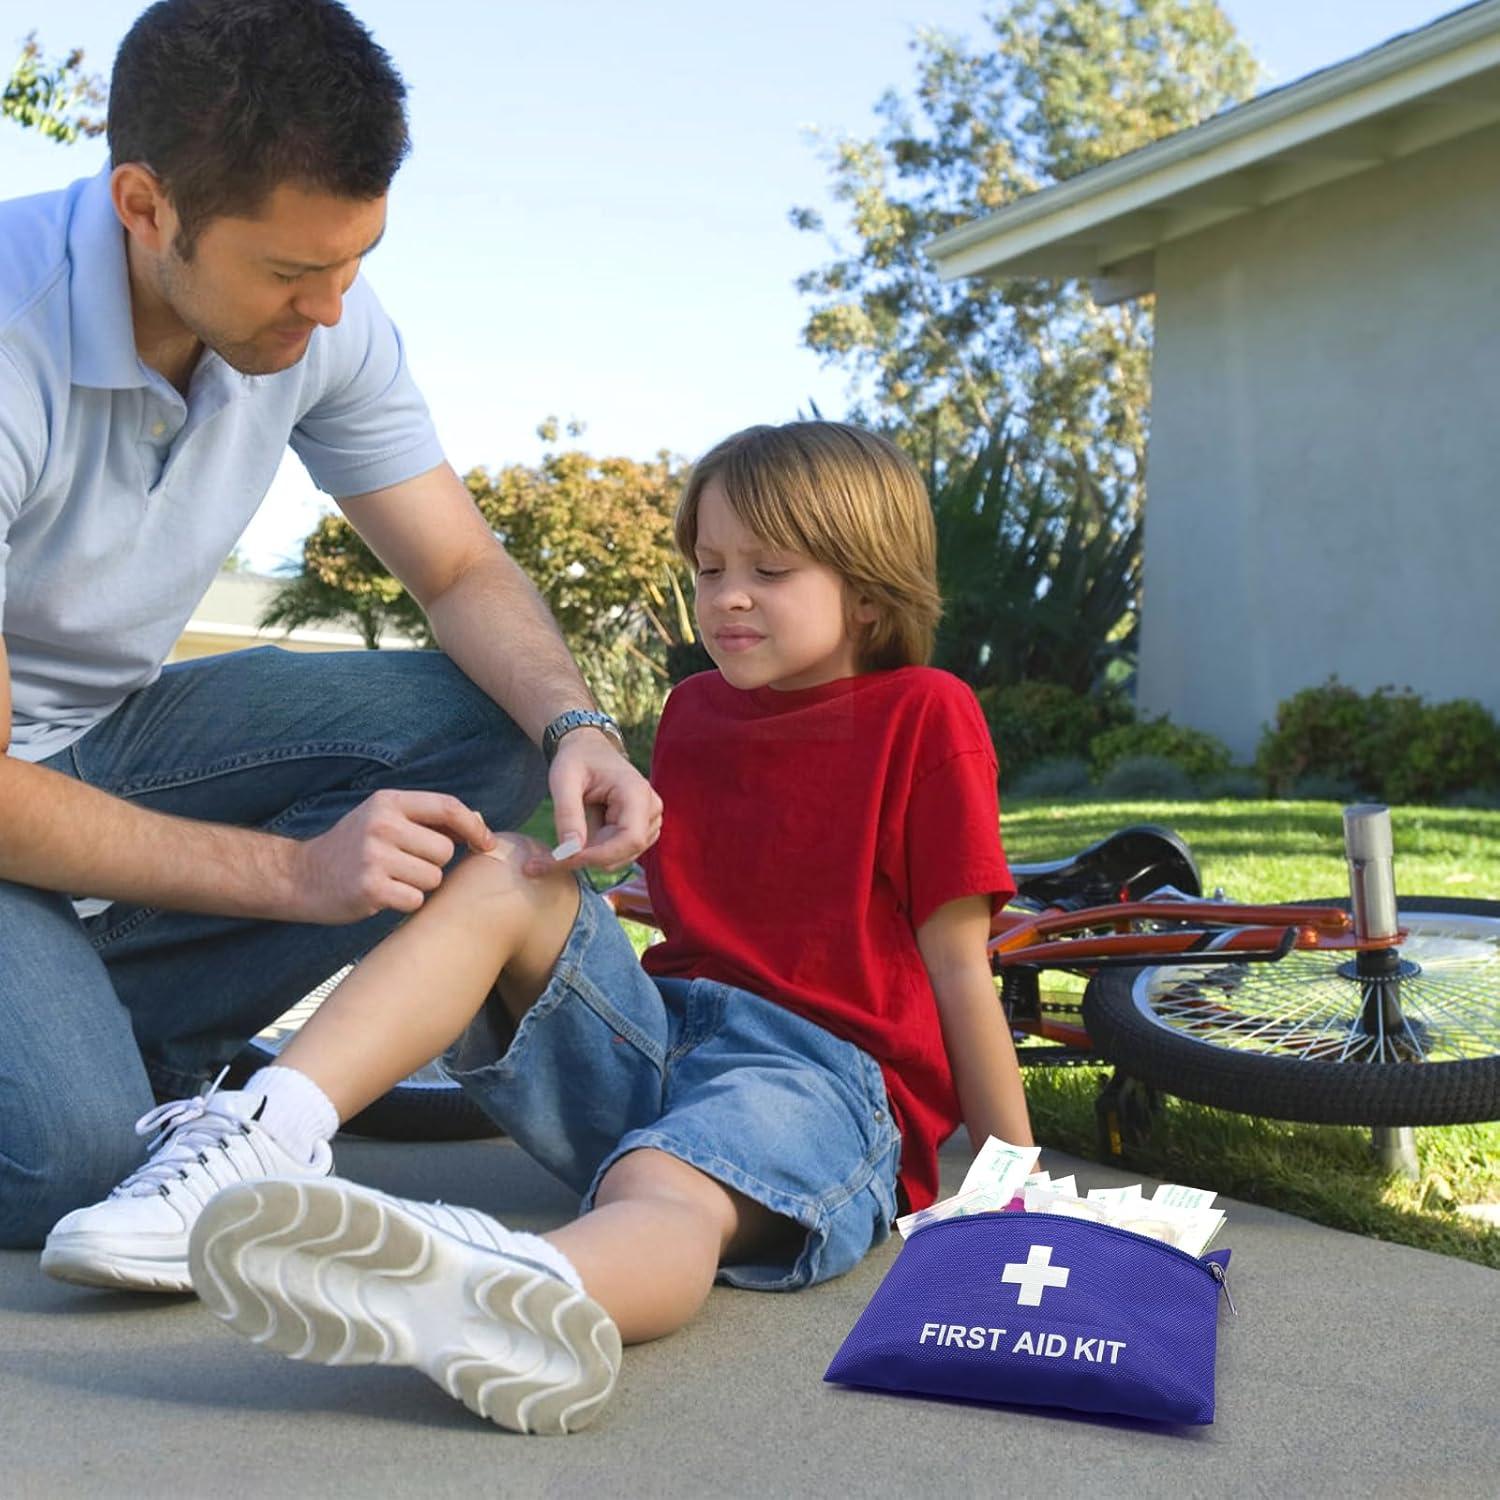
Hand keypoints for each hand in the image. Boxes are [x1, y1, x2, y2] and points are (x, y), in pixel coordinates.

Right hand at [289, 789, 494, 922]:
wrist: (303, 876)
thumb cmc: (355, 847)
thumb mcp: (385, 819)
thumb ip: (429, 819)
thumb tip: (479, 823)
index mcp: (389, 802)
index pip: (448, 806)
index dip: (474, 826)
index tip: (486, 843)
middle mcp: (381, 824)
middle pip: (444, 850)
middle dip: (434, 864)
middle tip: (405, 866)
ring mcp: (374, 856)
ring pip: (433, 877)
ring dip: (420, 885)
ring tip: (392, 879)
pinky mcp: (370, 888)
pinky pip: (415, 900)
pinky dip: (405, 902)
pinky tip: (384, 895)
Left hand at [526, 728, 661, 875]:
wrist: (589, 749)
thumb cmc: (577, 759)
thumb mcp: (563, 780)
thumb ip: (567, 814)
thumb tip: (570, 852)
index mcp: (637, 793)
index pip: (630, 839)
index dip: (599, 855)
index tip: (563, 858)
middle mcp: (651, 809)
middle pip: (625, 852)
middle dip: (586, 860)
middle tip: (542, 863)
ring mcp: (649, 821)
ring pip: (620, 857)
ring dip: (587, 858)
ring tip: (555, 850)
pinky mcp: (641, 830)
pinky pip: (618, 853)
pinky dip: (592, 854)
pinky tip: (572, 842)